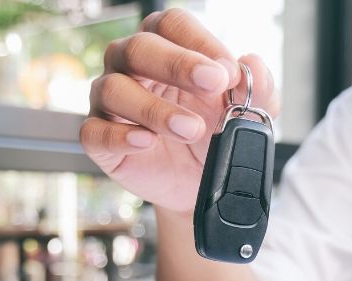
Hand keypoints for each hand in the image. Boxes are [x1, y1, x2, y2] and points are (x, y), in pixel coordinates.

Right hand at [81, 8, 280, 213]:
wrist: (199, 183)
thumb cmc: (213, 135)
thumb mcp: (246, 114)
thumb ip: (256, 89)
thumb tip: (253, 63)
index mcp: (165, 46)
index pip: (172, 25)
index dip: (199, 42)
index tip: (227, 72)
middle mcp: (130, 67)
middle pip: (139, 48)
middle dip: (177, 65)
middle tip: (213, 85)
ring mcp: (110, 103)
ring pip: (114, 89)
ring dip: (155, 109)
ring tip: (190, 129)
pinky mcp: (99, 139)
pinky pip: (95, 132)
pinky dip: (120, 136)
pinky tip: (146, 141)